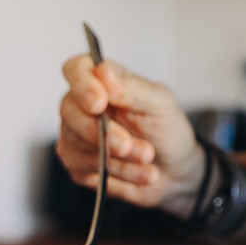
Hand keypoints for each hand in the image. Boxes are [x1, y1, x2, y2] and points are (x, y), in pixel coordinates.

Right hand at [56, 54, 201, 212]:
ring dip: (119, 159)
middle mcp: (83, 106)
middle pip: (70, 112)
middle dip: (104, 134)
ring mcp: (77, 135)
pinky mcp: (78, 164)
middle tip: (132, 145)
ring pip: (77, 145)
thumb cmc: (166, 129)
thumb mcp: (160, 104)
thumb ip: (133, 88)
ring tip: (149, 161)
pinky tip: (141, 174)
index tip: (99, 104)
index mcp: (104, 82)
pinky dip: (119, 174)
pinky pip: (85, 170)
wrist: (175, 169)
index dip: (82, 85)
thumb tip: (104, 74)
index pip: (76, 69)